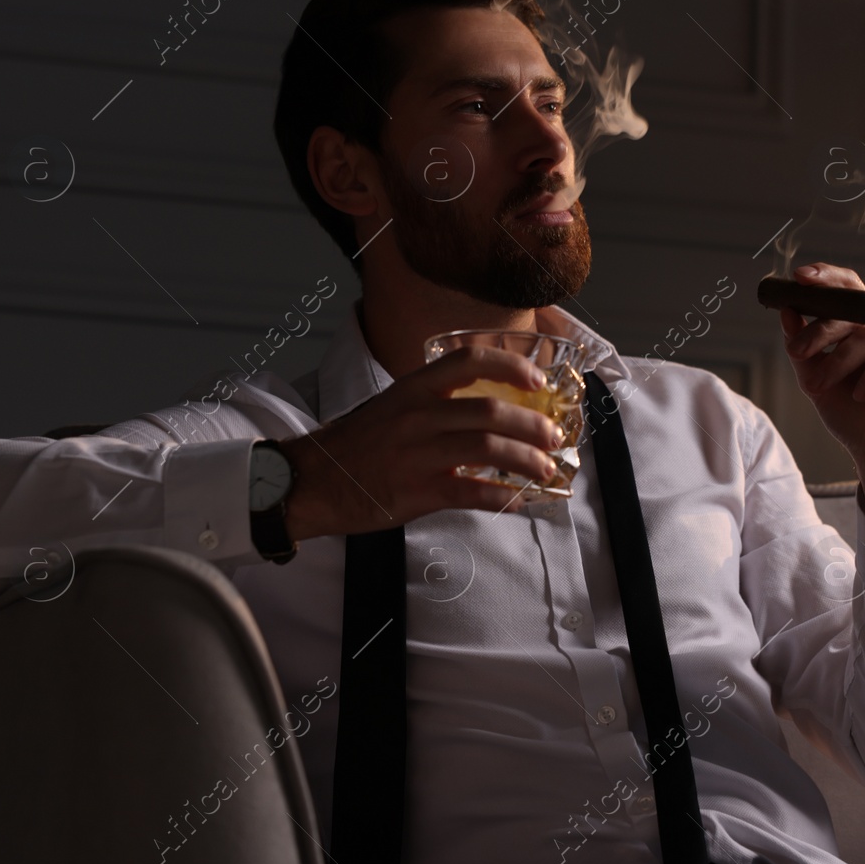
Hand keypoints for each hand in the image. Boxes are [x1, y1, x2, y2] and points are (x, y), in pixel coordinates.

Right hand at [276, 346, 565, 537]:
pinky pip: (471, 492)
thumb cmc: (355, 446)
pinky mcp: (417, 491)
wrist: (311, 481)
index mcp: (413, 389)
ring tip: (544, 469)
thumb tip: (490, 410)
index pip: (468, 361)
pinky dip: (502, 497)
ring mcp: (418, 454)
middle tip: (553, 437)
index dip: (509, 366)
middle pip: (490, 410)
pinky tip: (519, 502)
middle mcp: (418, 415)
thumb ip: (435, 404)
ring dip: (526, 460)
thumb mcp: (392, 407)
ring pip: (488, 450)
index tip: (537, 380)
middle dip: (532, 424)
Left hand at [779, 262, 864, 529]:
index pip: (850, 287)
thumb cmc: (855, 418)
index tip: (799, 279)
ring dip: (841, 360)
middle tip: (798, 354)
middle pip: (857, 308)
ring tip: (823, 386)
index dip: (827, 277)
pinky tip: (861, 394)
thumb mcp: (817, 381)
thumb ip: (803, 349)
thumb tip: (787, 311)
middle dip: (821, 329)